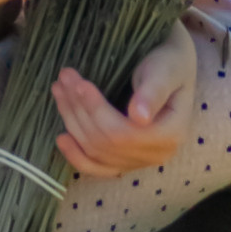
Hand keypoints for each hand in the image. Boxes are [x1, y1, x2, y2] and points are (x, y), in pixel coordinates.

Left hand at [53, 21, 196, 176]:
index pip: (124, 134)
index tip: (80, 84)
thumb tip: (139, 117)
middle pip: (106, 143)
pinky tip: (62, 138)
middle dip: (80, 110)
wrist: (171, 68)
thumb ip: (154, 91)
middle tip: (64, 78)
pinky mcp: (125, 160)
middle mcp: (156, 154)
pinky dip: (77, 156)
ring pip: (96, 152)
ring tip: (59, 90)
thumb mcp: (165, 69)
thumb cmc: (169, 64)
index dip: (97, 111)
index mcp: (170, 134)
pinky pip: (97, 167)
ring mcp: (139, 161)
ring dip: (73, 122)